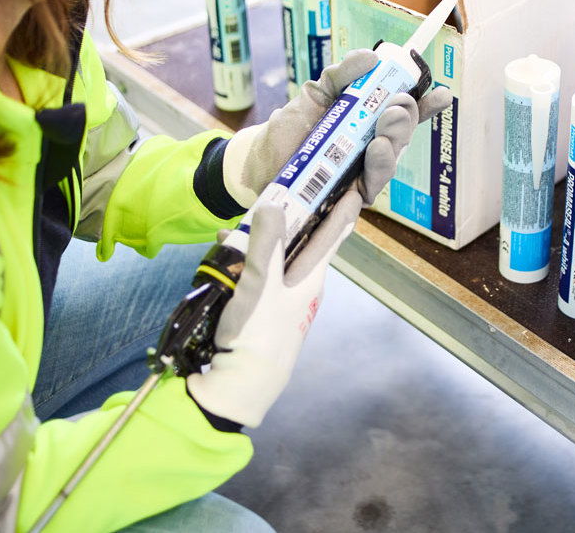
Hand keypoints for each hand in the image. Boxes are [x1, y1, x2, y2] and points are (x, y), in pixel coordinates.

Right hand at [186, 188, 362, 427]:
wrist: (240, 386)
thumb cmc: (258, 333)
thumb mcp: (261, 284)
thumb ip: (265, 243)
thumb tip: (273, 205)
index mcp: (311, 280)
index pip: (331, 237)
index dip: (340, 211)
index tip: (350, 188)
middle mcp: (302, 289)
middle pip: (302, 244)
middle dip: (292, 218)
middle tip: (282, 192)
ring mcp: (283, 302)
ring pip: (277, 259)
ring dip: (261, 239)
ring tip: (238, 224)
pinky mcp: (262, 312)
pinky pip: (259, 276)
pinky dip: (245, 261)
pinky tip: (224, 254)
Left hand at [223, 50, 454, 206]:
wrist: (259, 160)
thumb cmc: (290, 127)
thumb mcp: (316, 92)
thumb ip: (341, 74)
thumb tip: (370, 56)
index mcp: (369, 120)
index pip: (404, 112)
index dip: (426, 104)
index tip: (442, 94)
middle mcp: (371, 146)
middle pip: (402, 134)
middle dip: (406, 118)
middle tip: (398, 105)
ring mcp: (363, 172)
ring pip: (391, 160)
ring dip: (394, 143)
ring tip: (384, 132)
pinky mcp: (350, 196)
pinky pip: (373, 185)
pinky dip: (377, 168)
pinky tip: (376, 151)